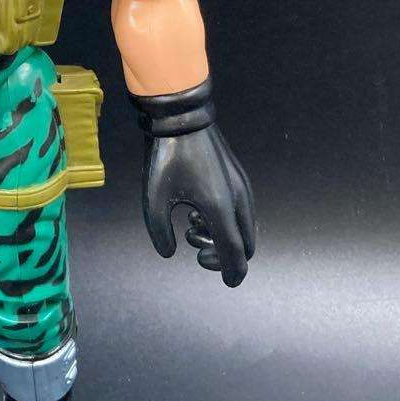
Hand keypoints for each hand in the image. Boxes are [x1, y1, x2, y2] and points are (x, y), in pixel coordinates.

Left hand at [141, 123, 255, 286]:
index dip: (231, 271)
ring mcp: (241, 185)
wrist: (181, 118)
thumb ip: (160, 231)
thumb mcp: (154, 197)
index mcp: (220, 208)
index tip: (228, 282)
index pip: (235, 253)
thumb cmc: (165, 156)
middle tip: (197, 251)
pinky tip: (197, 211)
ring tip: (191, 227)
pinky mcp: (237, 176)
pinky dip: (224, 220)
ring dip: (222, 236)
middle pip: (246, 243)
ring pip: (244, 226)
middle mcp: (238, 199)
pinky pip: (240, 210)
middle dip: (224, 255)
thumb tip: (170, 252)